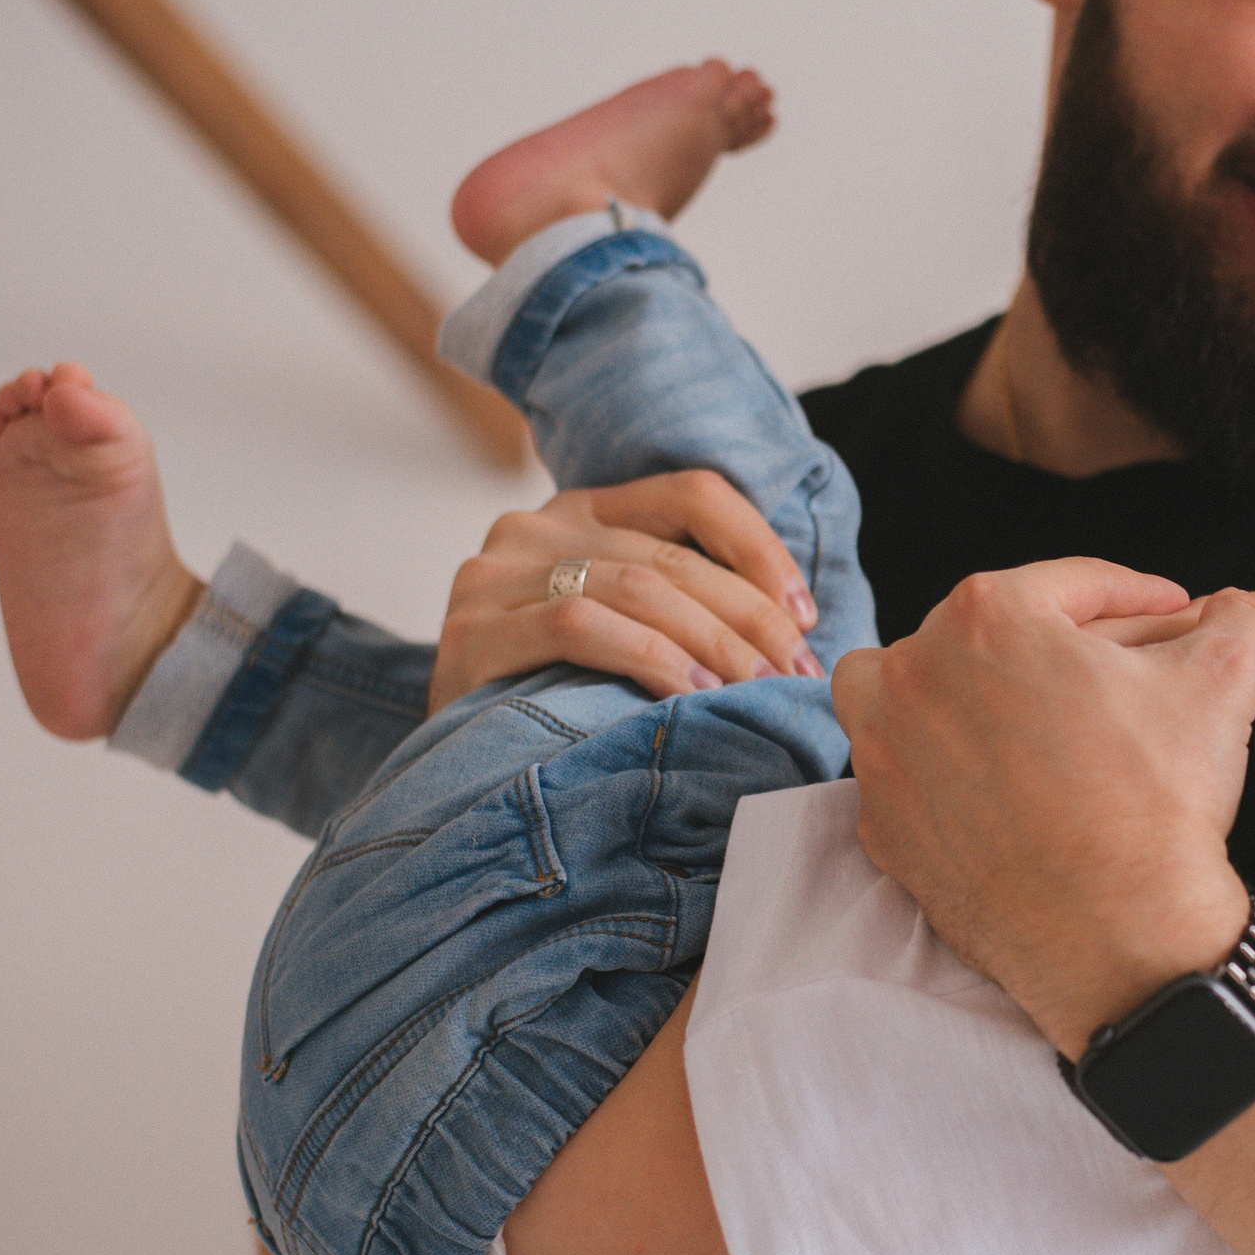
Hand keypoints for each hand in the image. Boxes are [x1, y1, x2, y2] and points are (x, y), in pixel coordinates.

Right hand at [431, 472, 821, 713]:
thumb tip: (795, 629)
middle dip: (751, 618)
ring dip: (712, 644)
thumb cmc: (559, 697)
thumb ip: (682, 606)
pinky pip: (580, 626)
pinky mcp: (472, 630)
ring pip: (635, 587)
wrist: (448, 761)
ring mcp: (495, 574)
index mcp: (585, 511)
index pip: (692, 494)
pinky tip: (692, 694)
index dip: (759, 546)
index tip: (806, 614)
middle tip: (799, 676)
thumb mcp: (626, 634)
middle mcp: (535, 526)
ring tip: (758, 691)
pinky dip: (650, 657)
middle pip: (671, 556)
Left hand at [832, 560, 1254, 1052]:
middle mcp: (912, 673)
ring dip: (949, 688)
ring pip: (902, 690)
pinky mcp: (881, 827)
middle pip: (986, 633)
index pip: (1070, 585)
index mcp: (987, 616)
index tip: (1171, 614)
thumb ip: (1235, 620)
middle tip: (1111, 673)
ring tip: (1009, 710)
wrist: (1121, 934)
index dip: (1136, 595)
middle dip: (1050, 645)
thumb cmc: (1160, 799)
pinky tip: (994, 790)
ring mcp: (885, 755)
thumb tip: (1247, 608)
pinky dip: (939, 772)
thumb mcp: (1221, 681)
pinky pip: (903, 775)